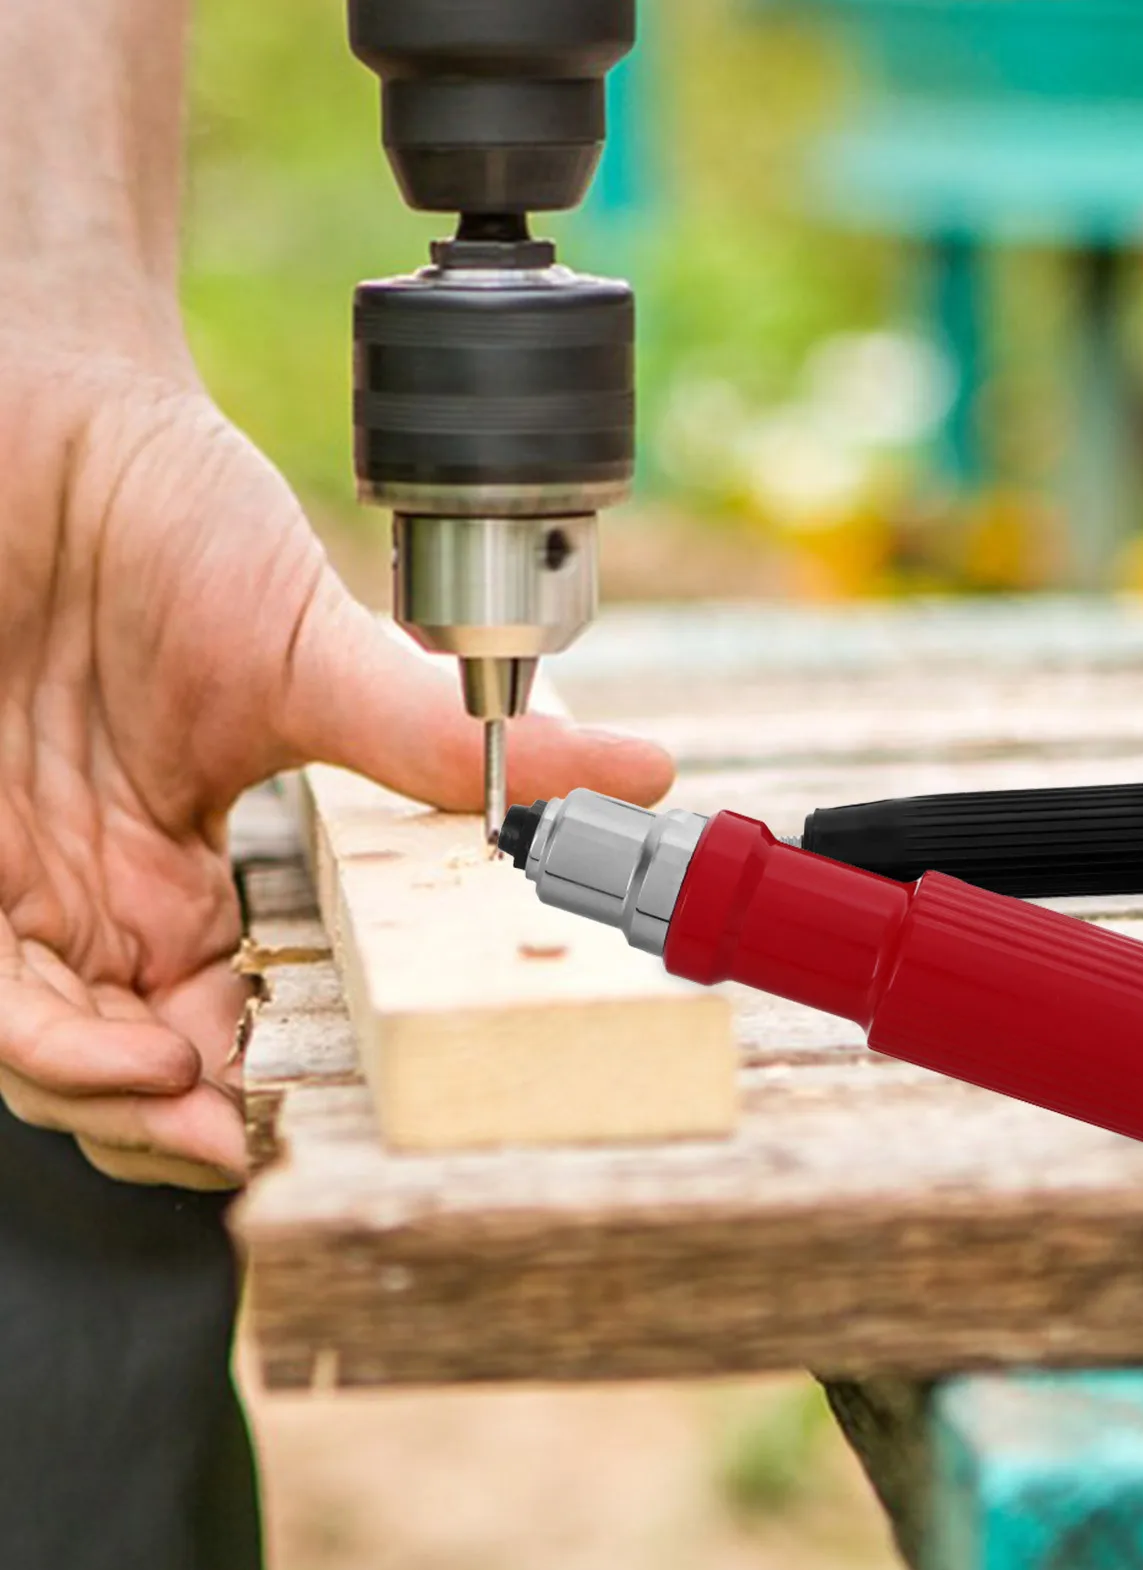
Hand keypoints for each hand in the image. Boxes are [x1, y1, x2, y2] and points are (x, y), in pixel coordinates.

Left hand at [0, 341, 672, 1190]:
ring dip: (102, 1101)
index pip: (216, 1014)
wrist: (31, 411)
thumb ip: (442, 740)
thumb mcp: (314, 653)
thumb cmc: (165, 513)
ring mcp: (11, 870)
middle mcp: (91, 885)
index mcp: (180, 863)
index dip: (252, 1085)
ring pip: (36, 1048)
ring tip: (178, 1095)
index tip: (300, 1120)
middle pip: (121, 1061)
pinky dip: (29, 1043)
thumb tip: (632, 770)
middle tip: (234, 1135)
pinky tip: (110, 1053)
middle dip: (171, 1124)